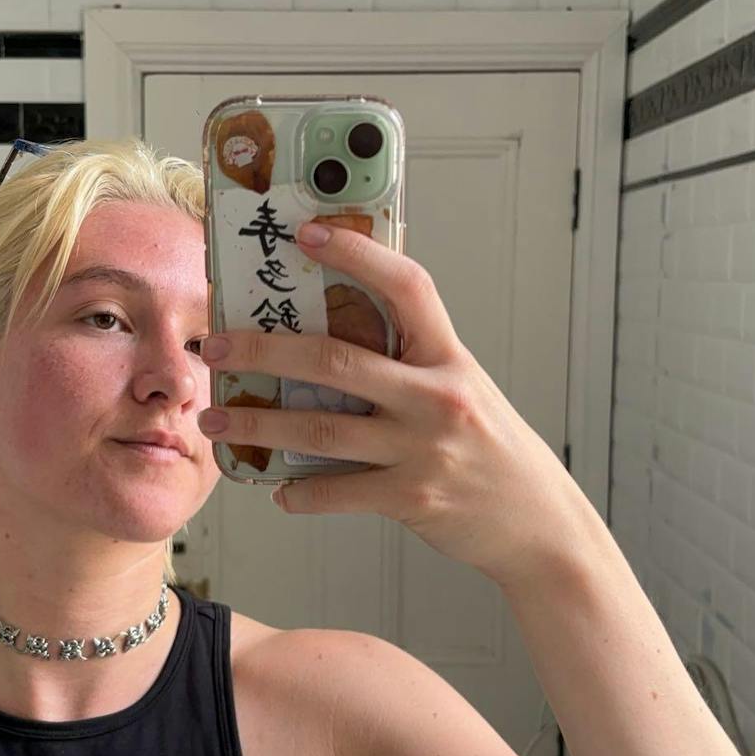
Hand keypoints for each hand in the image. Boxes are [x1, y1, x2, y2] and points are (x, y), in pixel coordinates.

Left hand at [196, 219, 592, 589]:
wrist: (539, 523)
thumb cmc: (492, 450)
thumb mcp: (463, 390)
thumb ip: (412, 363)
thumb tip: (340, 333)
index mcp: (450, 357)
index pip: (406, 287)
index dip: (357, 254)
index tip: (308, 232)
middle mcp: (437, 397)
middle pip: (334, 361)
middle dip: (263, 351)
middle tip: (214, 346)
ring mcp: (423, 449)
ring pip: (320, 429)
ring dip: (258, 424)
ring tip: (216, 419)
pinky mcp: (412, 498)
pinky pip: (337, 492)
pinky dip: (300, 492)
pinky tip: (278, 489)